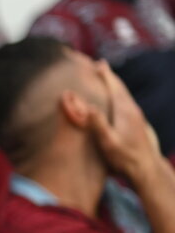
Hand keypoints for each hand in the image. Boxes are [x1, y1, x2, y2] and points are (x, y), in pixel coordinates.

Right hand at [86, 61, 161, 183]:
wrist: (146, 170)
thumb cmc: (124, 158)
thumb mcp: (107, 141)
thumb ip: (97, 123)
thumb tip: (86, 105)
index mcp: (124, 111)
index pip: (114, 87)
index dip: (106, 75)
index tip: (98, 63)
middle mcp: (132, 110)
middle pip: (120, 88)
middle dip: (110, 76)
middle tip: (100, 66)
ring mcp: (136, 117)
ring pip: (124, 95)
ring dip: (115, 86)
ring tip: (106, 80)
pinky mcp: (137, 124)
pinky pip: (126, 104)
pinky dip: (118, 96)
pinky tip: (116, 102)